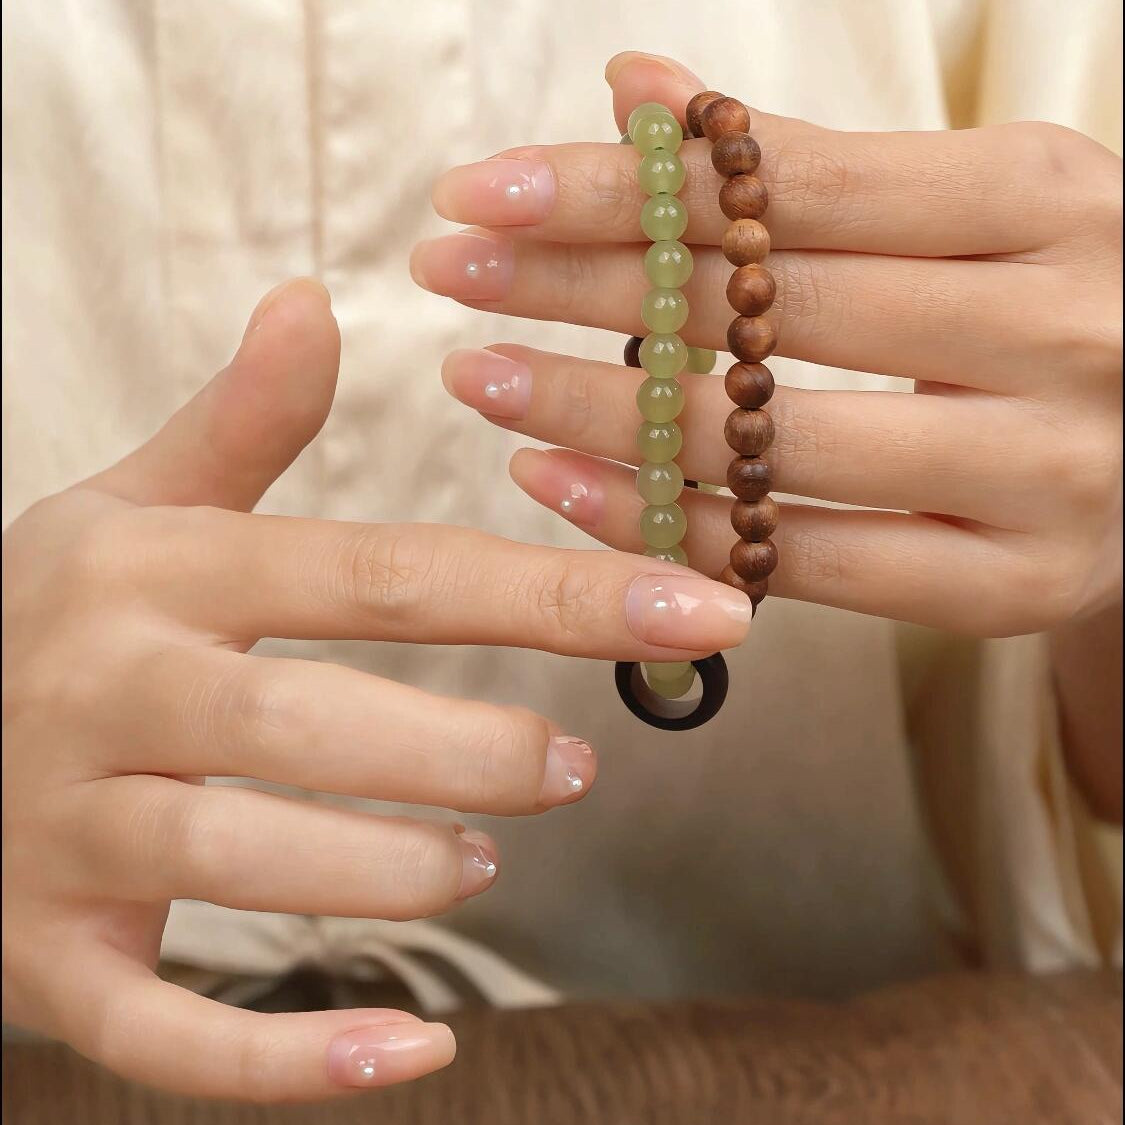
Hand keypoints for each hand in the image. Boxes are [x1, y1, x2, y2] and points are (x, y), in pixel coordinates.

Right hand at [1, 278, 751, 1100]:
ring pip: (238, 859)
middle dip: (462, 750)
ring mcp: (65, 831)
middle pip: (309, 719)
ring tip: (486, 865)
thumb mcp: (132, 508)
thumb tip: (312, 298)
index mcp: (160, 575)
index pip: (384, 573)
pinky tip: (410, 1053)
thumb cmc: (54, 615)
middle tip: (576, 767)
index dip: (548, 591)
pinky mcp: (43, 953)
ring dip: (382, 872)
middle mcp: (111, 693)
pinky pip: (154, 1025)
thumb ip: (236, 422)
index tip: (690, 609)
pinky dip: (282, 1058)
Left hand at [413, 51, 1122, 637]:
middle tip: (451, 273)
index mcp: (1045, 198)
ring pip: (773, 442)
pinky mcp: (1012, 586)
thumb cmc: (1039, 309)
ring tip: (481, 379)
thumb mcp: (960, 207)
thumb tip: (632, 87)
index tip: (485, 187)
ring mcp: (1045, 472)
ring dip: (600, 412)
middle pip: (768, 306)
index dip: (624, 183)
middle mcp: (1058, 329)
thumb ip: (803, 163)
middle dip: (584, 286)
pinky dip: (669, 525)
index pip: (788, 182)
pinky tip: (560, 485)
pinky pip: (801, 562)